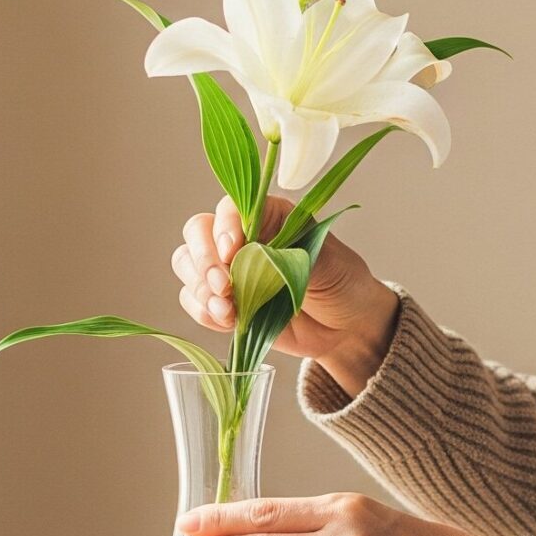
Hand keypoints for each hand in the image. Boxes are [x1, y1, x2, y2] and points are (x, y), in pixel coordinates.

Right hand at [171, 194, 398, 393]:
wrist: (348, 327)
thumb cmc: (343, 283)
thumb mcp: (327, 262)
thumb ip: (289, 256)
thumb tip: (252, 257)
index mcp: (269, 216)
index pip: (230, 207)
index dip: (224, 227)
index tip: (232, 251)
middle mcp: (243, 238)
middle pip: (197, 232)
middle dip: (204, 260)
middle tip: (225, 286)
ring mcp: (231, 270)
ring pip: (188, 265)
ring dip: (200, 288)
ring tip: (228, 310)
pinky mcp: (226, 301)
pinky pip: (193, 300)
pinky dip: (203, 311)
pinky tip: (228, 321)